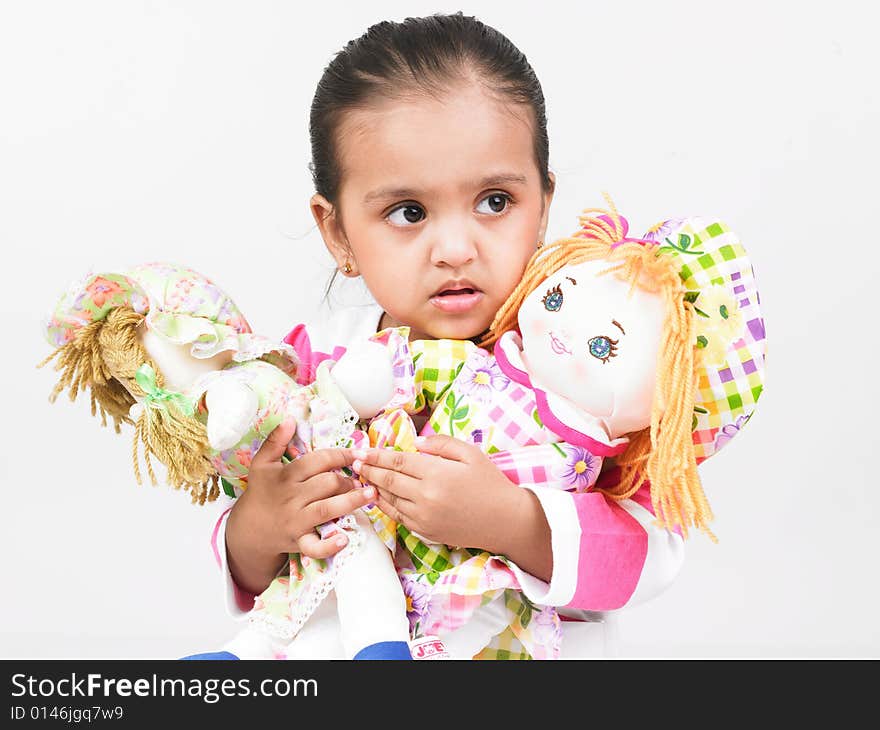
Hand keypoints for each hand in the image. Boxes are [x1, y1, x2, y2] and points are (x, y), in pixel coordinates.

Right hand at [225, 420, 375, 594]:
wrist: (248, 529)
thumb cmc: (261, 492)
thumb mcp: (261, 463)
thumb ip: (275, 440)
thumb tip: (290, 419)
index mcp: (285, 476)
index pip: (317, 461)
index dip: (341, 455)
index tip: (357, 454)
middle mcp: (291, 498)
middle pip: (327, 484)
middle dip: (348, 480)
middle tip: (362, 478)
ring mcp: (295, 521)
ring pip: (327, 509)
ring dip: (352, 502)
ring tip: (371, 495)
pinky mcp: (298, 542)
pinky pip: (315, 546)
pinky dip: (330, 545)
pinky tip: (345, 539)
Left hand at [352, 434, 525, 552]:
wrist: (505, 521)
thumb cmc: (490, 483)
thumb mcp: (471, 454)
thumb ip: (441, 444)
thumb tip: (415, 444)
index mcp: (437, 474)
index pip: (397, 461)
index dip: (376, 455)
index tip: (361, 450)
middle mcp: (426, 497)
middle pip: (388, 480)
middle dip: (369, 469)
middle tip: (355, 461)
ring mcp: (424, 517)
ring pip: (390, 499)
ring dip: (374, 486)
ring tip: (362, 476)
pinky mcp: (425, 531)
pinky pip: (397, 516)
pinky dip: (385, 505)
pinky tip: (379, 496)